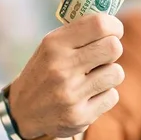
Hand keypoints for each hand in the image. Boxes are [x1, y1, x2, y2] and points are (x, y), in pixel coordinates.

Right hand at [8, 14, 124, 138]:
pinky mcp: (79, 116)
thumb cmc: (47, 69)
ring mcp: (70, 94)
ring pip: (117, 73)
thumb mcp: (52, 45)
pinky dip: (105, 95)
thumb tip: (115, 23)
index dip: (114, 26)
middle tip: (103, 55)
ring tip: (93, 77)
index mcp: (54, 45)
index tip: (114, 31)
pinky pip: (112, 96)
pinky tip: (88, 96)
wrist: (23, 112)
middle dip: (113, 50)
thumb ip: (81, 31)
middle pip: (114, 47)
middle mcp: (61, 68)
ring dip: (109, 74)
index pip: (100, 24)